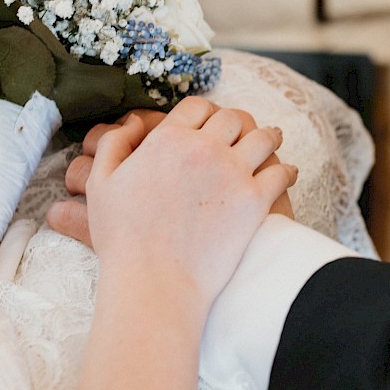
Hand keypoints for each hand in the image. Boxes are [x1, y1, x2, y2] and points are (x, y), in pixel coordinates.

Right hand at [48, 104, 294, 247]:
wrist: (154, 281)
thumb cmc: (123, 239)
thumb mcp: (101, 184)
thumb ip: (115, 144)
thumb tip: (135, 122)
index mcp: (167, 140)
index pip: (196, 108)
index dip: (205, 112)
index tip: (211, 121)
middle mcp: (203, 148)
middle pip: (232, 119)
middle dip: (238, 123)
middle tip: (244, 131)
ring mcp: (232, 172)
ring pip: (263, 138)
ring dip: (269, 136)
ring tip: (273, 139)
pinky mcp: (255, 200)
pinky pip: (281, 173)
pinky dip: (287, 170)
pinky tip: (288, 173)